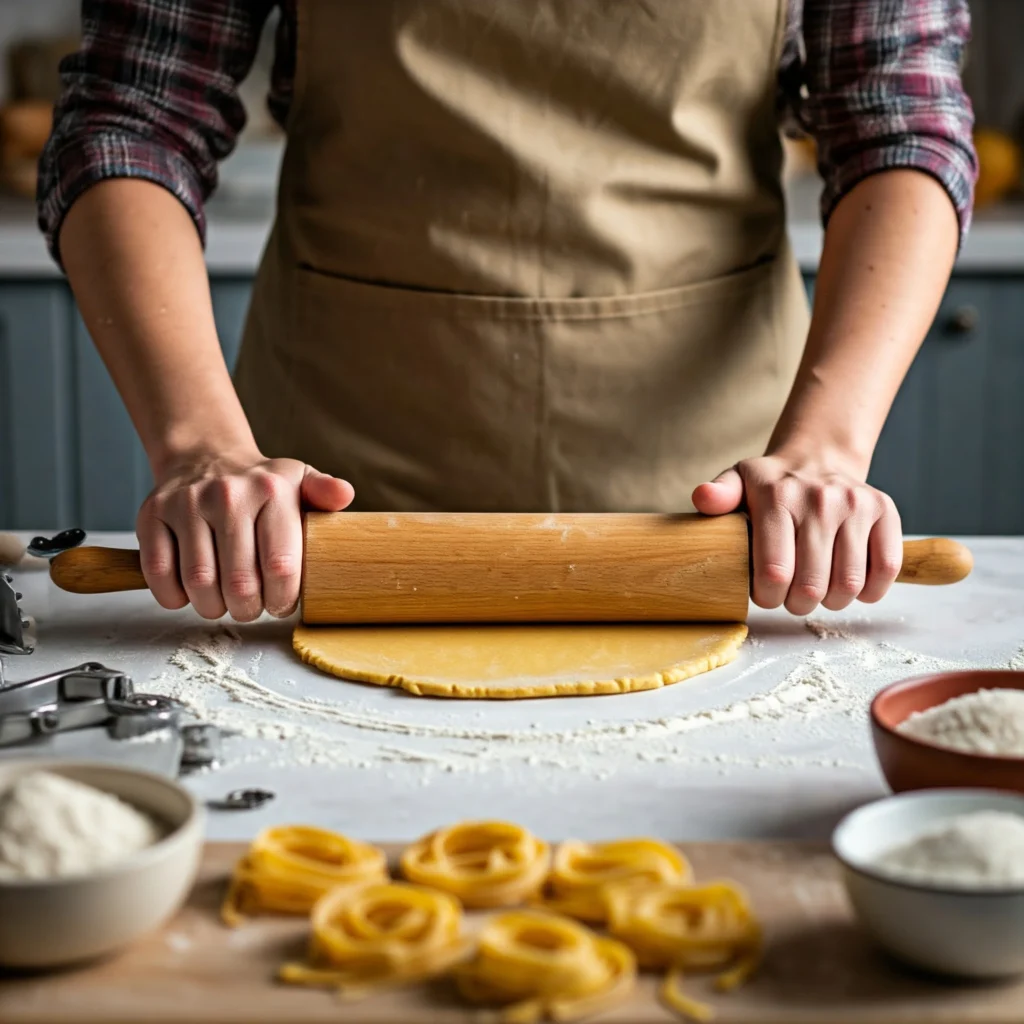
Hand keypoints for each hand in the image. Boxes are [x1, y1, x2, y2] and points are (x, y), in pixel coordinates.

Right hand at [137, 448, 353, 620]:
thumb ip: (324, 493)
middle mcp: (227, 495)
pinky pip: (159, 573)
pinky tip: (190, 592)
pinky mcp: (151, 515)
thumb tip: (344, 495)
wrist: (206, 457)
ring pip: (198, 583)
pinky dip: (174, 596)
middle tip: (251, 607)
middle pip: (239, 583)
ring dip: (212, 607)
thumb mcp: (300, 481)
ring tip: (223, 602)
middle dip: (248, 609)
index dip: (282, 599)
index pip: (280, 566)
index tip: (280, 604)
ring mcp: (186, 504)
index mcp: (272, 490)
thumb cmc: (261, 485)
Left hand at [692, 450, 901, 614]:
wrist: (817, 458)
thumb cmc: (771, 484)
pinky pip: (886, 569)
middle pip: (811, 586)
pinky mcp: (885, 511)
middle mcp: (821, 499)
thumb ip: (718, 494)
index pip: (774, 572)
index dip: (768, 597)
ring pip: (849, 585)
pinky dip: (868, 590)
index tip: (764, 592)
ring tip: (817, 590)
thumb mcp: (738, 481)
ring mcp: (857, 504)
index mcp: (777, 496)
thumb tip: (702, 498)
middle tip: (790, 597)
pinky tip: (850, 584)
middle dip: (796, 604)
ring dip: (831, 602)